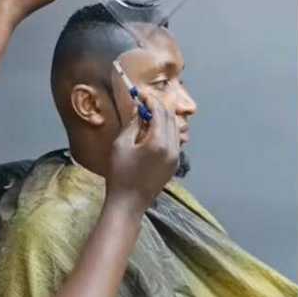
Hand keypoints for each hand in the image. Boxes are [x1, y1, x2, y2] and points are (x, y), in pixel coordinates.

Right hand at [106, 94, 179, 211]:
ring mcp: (176, 156)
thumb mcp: (121, 145)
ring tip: (148, 113)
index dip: (151, 100)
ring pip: (175, 129)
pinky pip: (174, 140)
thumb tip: (139, 110)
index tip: (141, 94)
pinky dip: (166, 130)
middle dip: (158, 107)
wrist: (129, 202)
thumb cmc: (120, 173)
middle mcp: (173, 147)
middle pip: (170, 118)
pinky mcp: (175, 163)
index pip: (160, 113)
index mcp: (159, 142)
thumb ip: (133, 124)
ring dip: (163, 118)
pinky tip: (153, 129)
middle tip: (144, 100)